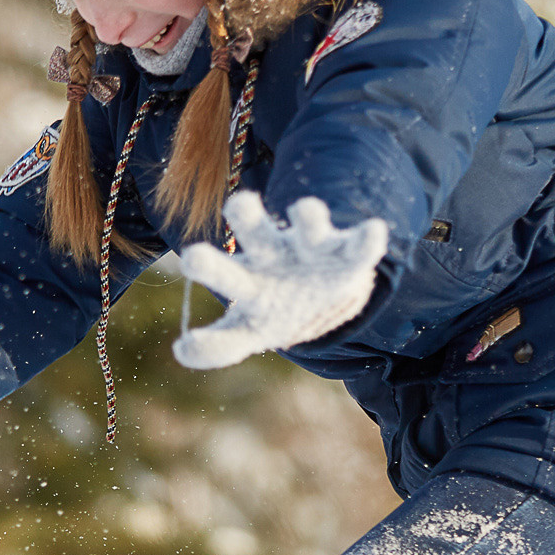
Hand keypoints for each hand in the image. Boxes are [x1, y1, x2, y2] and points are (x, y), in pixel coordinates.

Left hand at [172, 192, 388, 369]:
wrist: (319, 293)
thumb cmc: (273, 310)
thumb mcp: (246, 331)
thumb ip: (218, 345)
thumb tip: (181, 350)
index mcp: (245, 275)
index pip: (223, 268)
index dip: (209, 265)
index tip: (192, 258)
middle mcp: (274, 254)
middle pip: (256, 230)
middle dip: (247, 215)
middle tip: (238, 203)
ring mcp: (311, 249)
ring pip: (309, 221)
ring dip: (308, 214)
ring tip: (304, 211)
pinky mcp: (348, 252)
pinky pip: (361, 244)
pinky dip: (368, 238)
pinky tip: (373, 231)